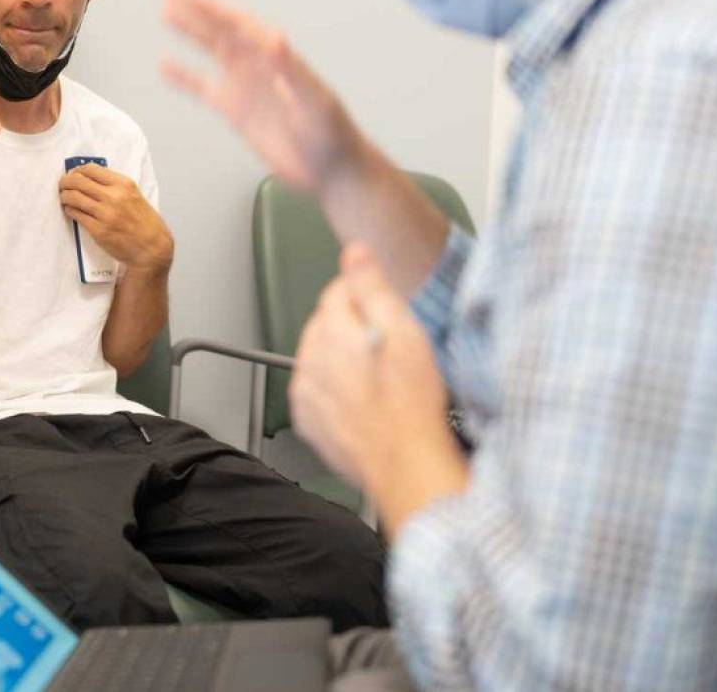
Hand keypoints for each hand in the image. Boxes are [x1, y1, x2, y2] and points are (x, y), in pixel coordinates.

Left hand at [59, 164, 173, 271]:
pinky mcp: (98, 230)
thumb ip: (114, 185)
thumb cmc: (144, 222)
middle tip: (63, 185)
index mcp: (124, 184)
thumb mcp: (134, 195)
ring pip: (73, 197)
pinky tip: (71, 210)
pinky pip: (76, 214)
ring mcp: (105, 214)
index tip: (73, 174)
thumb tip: (89, 178)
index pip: (91, 169)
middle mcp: (114, 196)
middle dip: (66, 181)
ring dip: (64, 196)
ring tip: (64, 197)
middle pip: (78, 181)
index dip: (77, 170)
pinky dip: (69, 210)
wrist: (151, 247)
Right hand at [161, 0, 363, 191]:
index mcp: (275, 55)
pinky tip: (165, 66)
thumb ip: (291, 69)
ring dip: (189, 31)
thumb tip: (274, 37)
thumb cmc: (330, 130)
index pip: (238, 22)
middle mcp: (257, 63)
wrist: (329, 168)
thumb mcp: (313, 98)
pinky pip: (203, 88)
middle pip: (220, 27)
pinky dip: (184, 77)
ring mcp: (245, 86)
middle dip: (195, 5)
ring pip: (211, 50)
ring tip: (165, 11)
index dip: (211, 5)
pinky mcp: (235, 111)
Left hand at [289, 243, 467, 533]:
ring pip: (320, 358)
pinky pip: (318, 392)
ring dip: (343, 361)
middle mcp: (309, 361)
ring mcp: (305, 394)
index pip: (337, 291)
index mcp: (330, 332)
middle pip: (326, 324)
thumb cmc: (410, 404)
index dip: (366, 296)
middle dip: (353, 329)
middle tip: (390, 351)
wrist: (404, 464)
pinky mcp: (309, 421)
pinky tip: (364, 401)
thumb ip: (372, 287)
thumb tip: (353, 251)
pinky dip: (335, 392)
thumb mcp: (403, 331)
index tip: (387, 312)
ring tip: (380, 380)